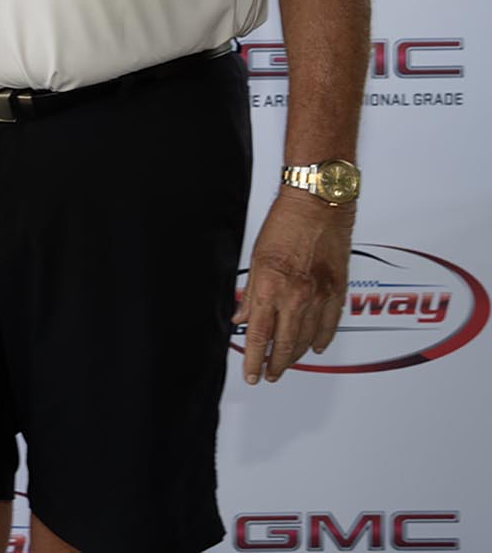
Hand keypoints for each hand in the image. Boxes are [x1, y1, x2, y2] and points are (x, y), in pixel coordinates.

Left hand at [234, 186, 354, 383]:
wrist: (318, 205)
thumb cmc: (284, 224)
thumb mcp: (256, 259)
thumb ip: (250, 293)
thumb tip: (241, 317)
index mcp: (271, 288)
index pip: (259, 335)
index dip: (254, 359)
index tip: (251, 374)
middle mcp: (297, 296)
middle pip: (285, 343)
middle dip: (275, 364)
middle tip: (268, 375)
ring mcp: (321, 296)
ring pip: (308, 339)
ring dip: (296, 356)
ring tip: (286, 365)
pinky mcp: (338, 291)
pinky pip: (330, 325)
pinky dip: (322, 340)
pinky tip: (314, 348)